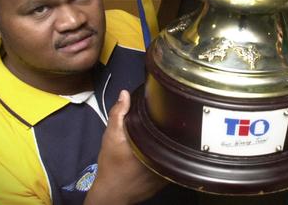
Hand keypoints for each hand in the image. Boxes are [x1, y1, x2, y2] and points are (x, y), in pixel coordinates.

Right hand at [85, 90, 166, 204]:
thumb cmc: (111, 165)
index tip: (171, 108)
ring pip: (176, 149)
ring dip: (171, 142)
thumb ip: (118, 114)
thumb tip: (125, 95)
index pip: (169, 126)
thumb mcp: (111, 137)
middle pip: (174, 137)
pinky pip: (175, 161)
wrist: (112, 193)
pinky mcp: (168, 178)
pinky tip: (164, 151)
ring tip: (167, 134)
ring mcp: (167, 169)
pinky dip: (171, 155)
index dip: (171, 115)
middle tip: (167, 121)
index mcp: (150, 144)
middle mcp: (162, 156)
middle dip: (172, 128)